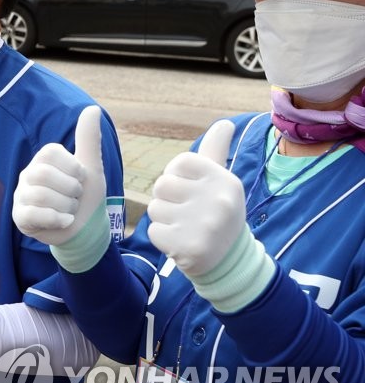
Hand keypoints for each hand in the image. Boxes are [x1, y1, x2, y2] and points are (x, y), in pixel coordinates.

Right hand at [12, 105, 105, 245]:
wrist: (86, 229)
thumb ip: (88, 138)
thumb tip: (93, 108)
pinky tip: (65, 221)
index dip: (73, 168)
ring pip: (39, 195)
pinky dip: (57, 219)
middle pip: (43, 174)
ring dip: (66, 207)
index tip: (81, 179)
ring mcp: (21, 196)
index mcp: (43, 160)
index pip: (50, 153)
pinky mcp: (20, 217)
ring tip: (70, 210)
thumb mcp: (91, 167)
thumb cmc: (86, 196)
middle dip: (70, 190)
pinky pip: (33, 214)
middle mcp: (28, 175)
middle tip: (76, 198)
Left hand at [147, 120, 244, 276]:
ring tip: (186, 227)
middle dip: (168, 198)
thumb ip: (215, 151)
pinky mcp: (187, 246)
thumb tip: (225, 123)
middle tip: (188, 212)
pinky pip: (153, 230)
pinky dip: (162, 237)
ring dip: (164, 218)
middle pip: (162, 185)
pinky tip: (181, 242)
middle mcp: (217, 200)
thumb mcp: (221, 181)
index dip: (178, 176)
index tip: (192, 191)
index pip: (179, 163)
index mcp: (225, 180)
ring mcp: (203, 225)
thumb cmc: (217, 211)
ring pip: (155, 208)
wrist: (229, 260)